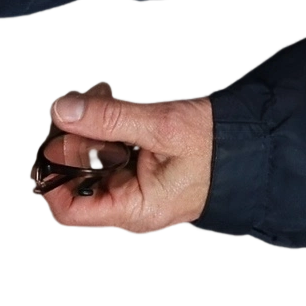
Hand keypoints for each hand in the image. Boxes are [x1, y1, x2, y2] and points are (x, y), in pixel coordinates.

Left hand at [34, 85, 214, 237]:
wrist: (253, 144)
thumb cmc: (216, 146)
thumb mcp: (162, 126)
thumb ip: (110, 119)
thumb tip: (62, 111)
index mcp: (134, 209)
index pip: (70, 209)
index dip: (51, 178)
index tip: (52, 140)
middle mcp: (129, 204)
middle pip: (75, 179)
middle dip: (74, 138)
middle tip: (84, 103)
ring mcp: (133, 187)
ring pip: (89, 160)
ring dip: (88, 126)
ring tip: (104, 95)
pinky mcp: (138, 169)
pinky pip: (107, 151)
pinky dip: (104, 127)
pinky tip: (113, 103)